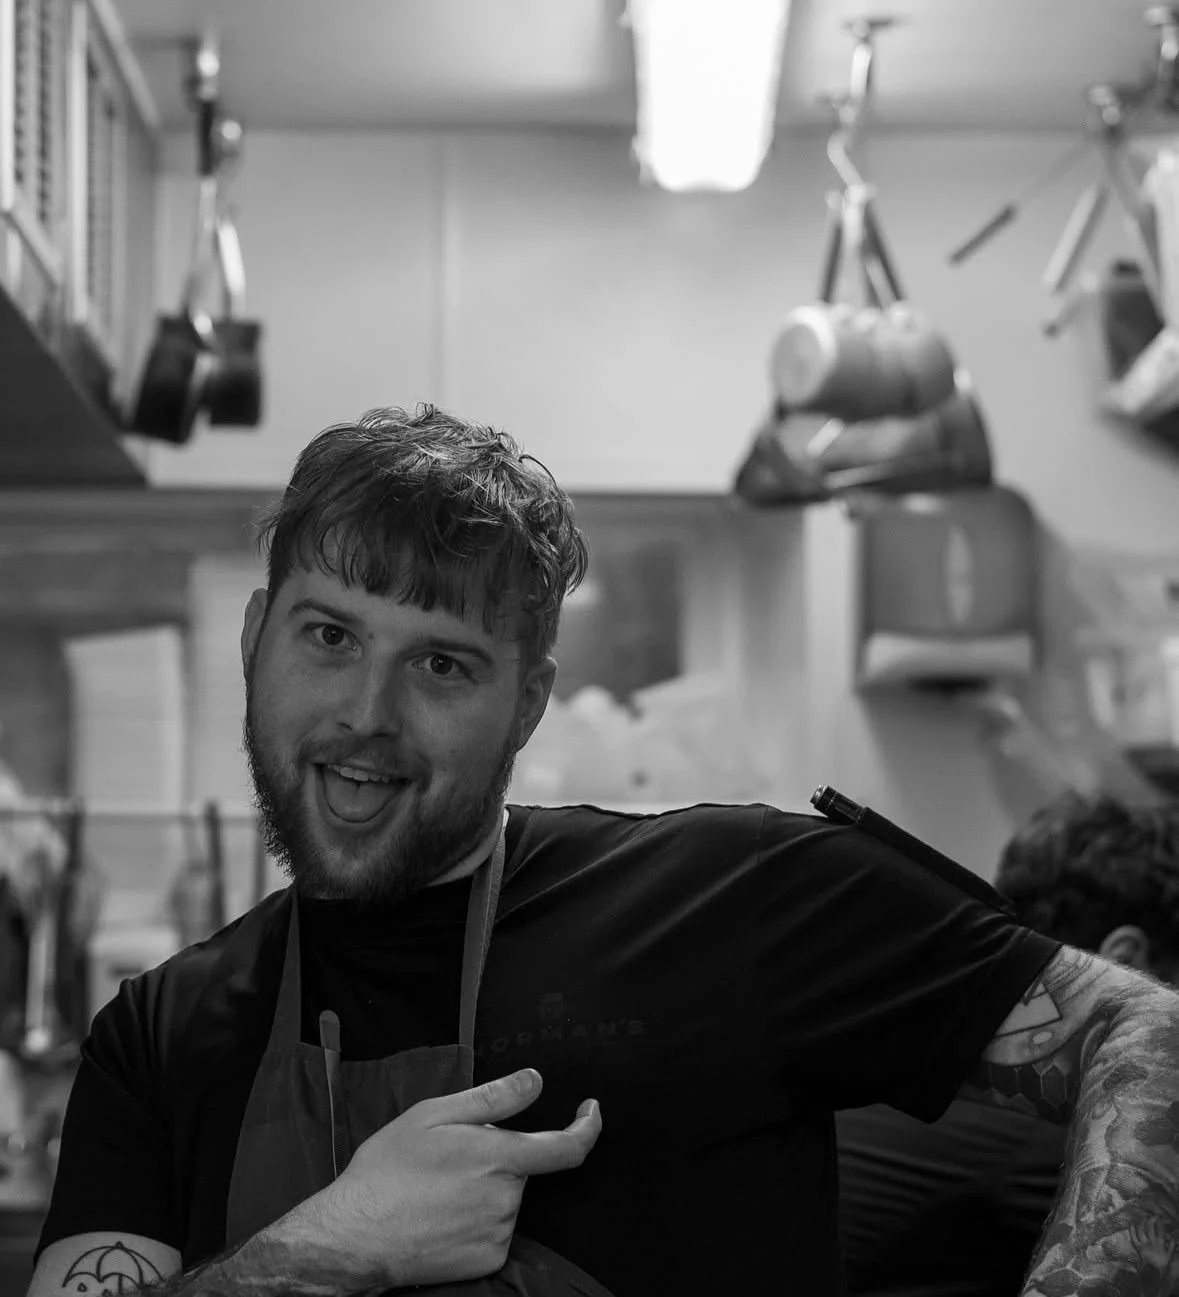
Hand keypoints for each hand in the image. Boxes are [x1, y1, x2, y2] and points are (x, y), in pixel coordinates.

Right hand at [316, 1068, 600, 1287]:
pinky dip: (476, 1218)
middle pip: (521, 1168)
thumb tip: (535, 1081)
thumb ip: (493, 1098)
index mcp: (499, 1157)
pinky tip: (441, 1216)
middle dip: (497, 1156)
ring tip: (437, 1188)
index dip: (588, 1127)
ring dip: (484, 1187)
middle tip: (451, 1157)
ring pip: (505, 1198)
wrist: (354, 1236)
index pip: (567, 1147)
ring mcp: (497, 1234)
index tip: (590, 1111)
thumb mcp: (434, 1115)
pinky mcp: (486, 1261)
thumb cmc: (388, 1170)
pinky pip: (494, 1230)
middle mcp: (506, 1199)